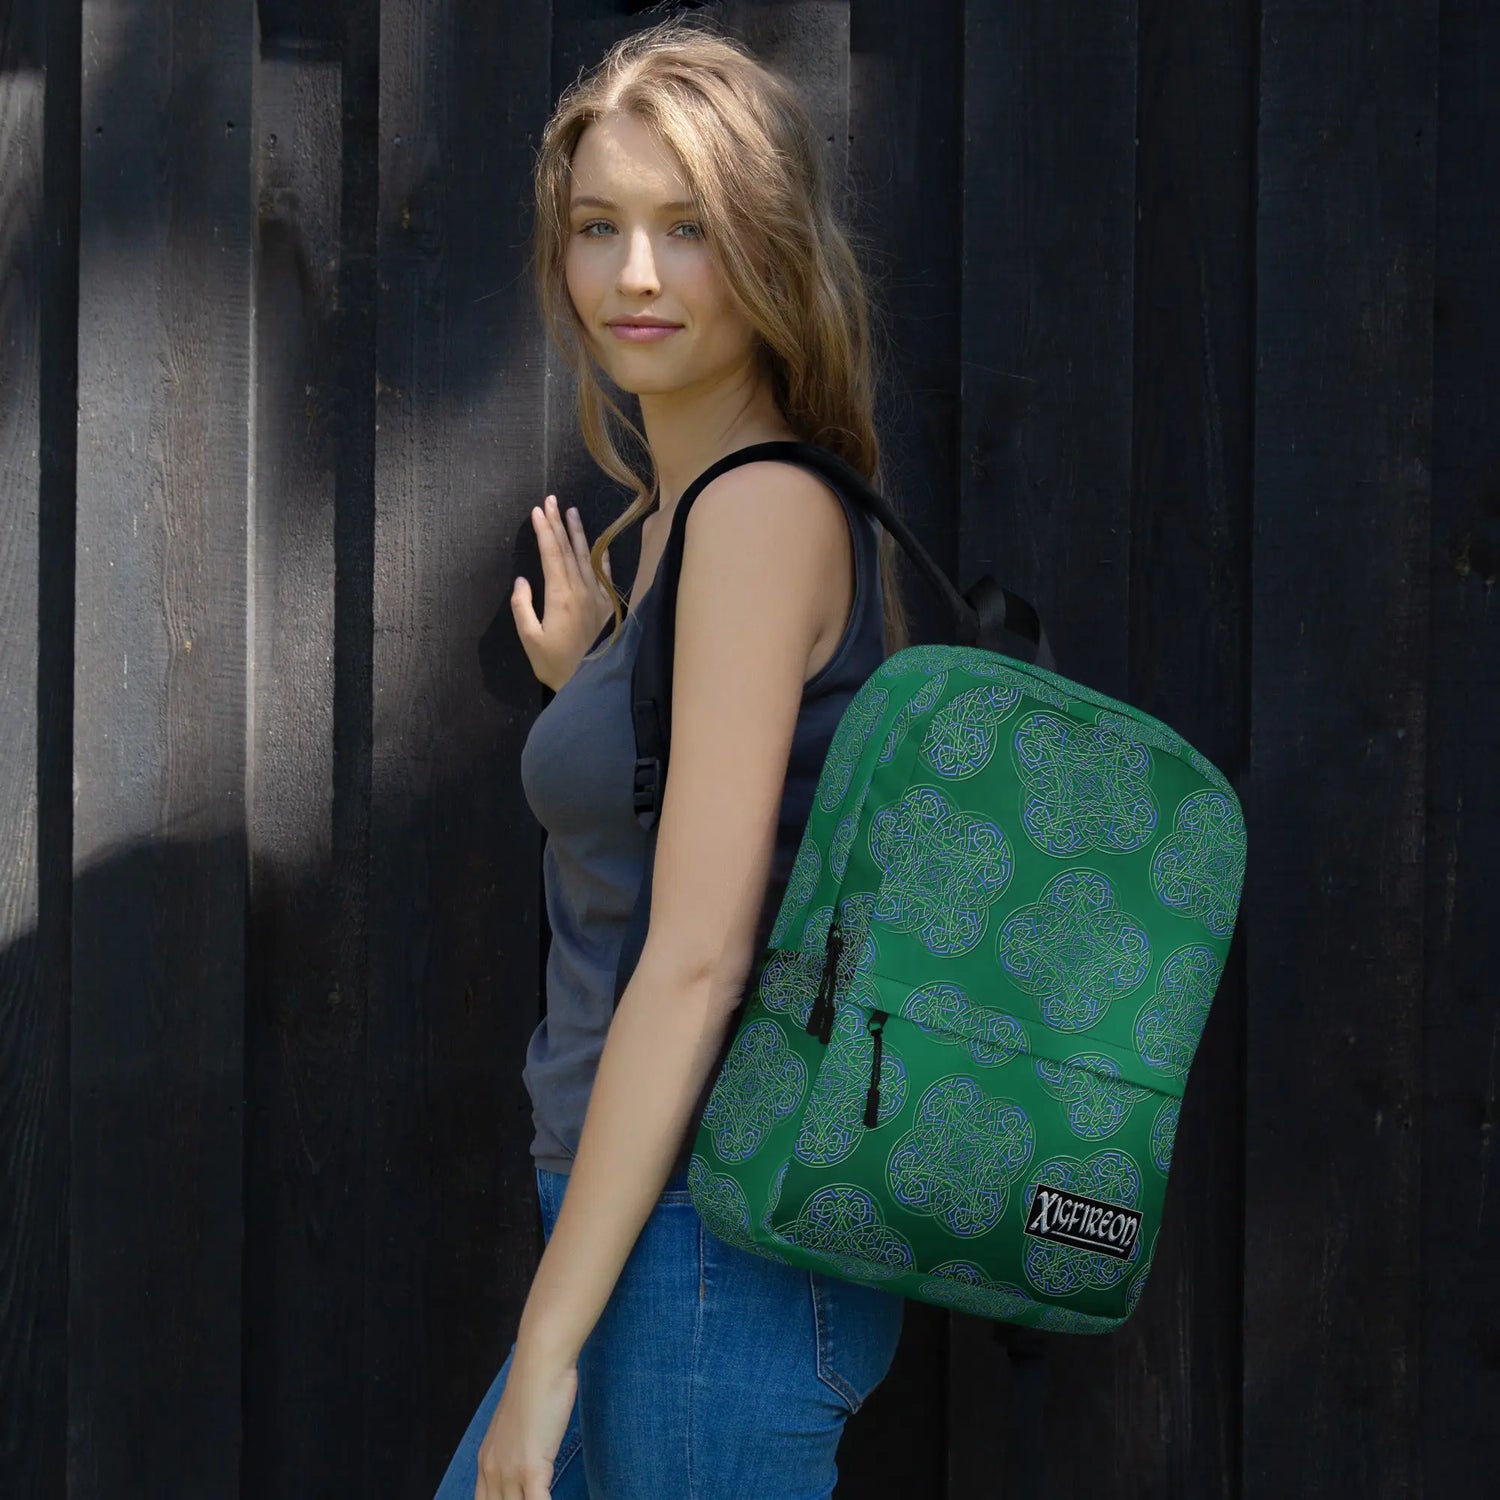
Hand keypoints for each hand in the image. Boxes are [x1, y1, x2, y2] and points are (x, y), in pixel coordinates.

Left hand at [475, 1344, 578, 1499]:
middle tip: (533, 1499)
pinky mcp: (530, 1469)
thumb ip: (517, 1449)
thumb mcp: (518, 1424)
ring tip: (545, 1498)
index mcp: (486, 1461)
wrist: (540, 1363)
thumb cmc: (536, 1385)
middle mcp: (492, 1470)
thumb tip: (531, 1459)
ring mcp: (509, 1471)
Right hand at [512, 495, 614, 690]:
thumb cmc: (555, 664)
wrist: (593, 682)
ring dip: (578, 533)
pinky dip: (600, 556)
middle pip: (568, 549)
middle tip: (552, 501)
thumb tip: (522, 581)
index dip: (544, 530)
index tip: (538, 511)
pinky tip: (598, 544)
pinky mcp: (608, 605)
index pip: (551, 554)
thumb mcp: (530, 639)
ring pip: (587, 557)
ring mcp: (597, 596)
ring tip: (572, 512)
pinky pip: (603, 574)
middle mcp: (581, 590)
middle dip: (558, 523)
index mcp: (559, 595)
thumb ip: (523, 607)